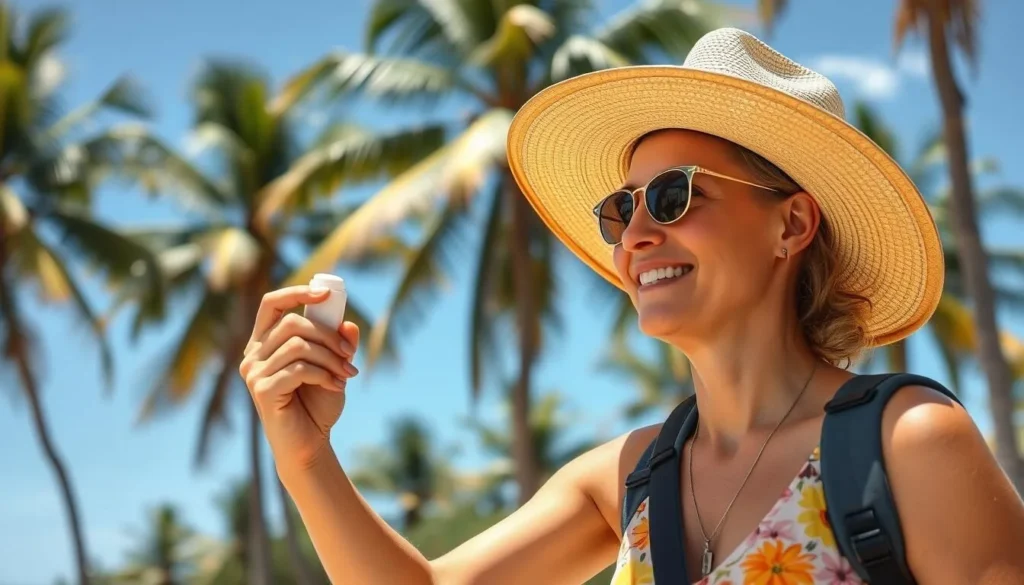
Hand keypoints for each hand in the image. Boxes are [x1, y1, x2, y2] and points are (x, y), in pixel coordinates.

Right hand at [240, 285, 359, 471]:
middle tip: (349, 355)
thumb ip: (338, 344)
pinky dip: (324, 374)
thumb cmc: (317, 404)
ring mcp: (253, 373)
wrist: (310, 444)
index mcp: (264, 343)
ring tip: (346, 375)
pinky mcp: (261, 390)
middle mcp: (253, 355)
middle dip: (328, 336)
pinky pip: (299, 369)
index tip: (326, 293)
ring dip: (330, 358)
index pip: (272, 304)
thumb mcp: (333, 367)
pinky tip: (336, 387)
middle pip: (292, 323)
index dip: (297, 292)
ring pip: (298, 346)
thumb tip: (349, 324)